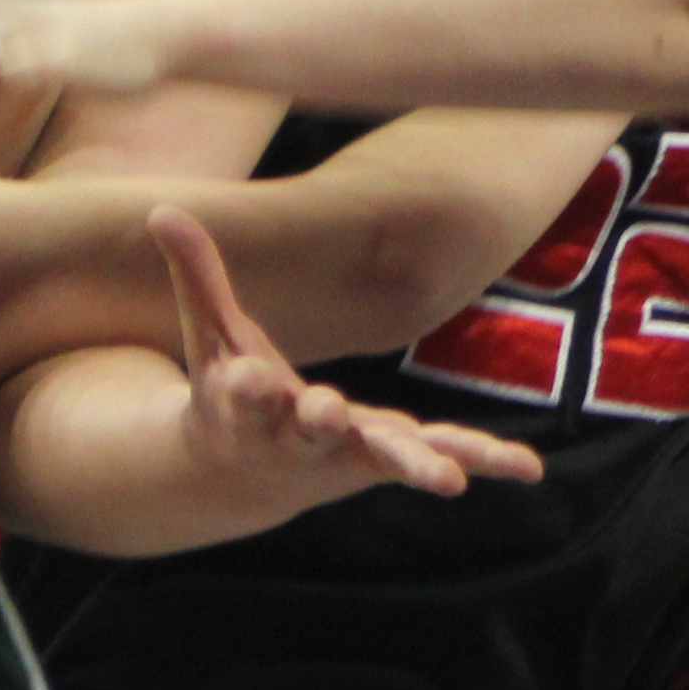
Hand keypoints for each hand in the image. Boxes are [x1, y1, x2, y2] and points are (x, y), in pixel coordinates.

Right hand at [151, 207, 540, 516]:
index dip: (249, 387)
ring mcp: (348, 452)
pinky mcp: (388, 455)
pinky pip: (438, 455)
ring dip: (415, 464)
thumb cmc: (231, 391)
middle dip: (321, 422)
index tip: (254, 378)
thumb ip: (196, 274)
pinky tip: (528, 469)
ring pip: (383, 456)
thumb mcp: (210, 334)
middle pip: (311, 430)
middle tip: (328, 413)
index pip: (244, 392)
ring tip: (449, 482)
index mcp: (246, 407)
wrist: (245, 474)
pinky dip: (481, 461)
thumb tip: (159, 207)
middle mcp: (298, 437)